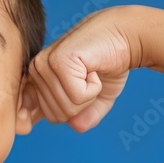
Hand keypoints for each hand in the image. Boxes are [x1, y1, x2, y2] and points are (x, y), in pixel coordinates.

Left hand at [27, 9, 133, 132]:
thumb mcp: (94, 98)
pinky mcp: (58, 61)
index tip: (81, 87)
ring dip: (89, 95)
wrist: (127, 36)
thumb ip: (81, 116)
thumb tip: (74, 126)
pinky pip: (77, 97)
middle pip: (57, 116)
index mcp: (38, 78)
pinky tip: (94, 67)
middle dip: (82, 104)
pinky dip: (94, 87)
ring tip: (91, 70)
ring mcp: (44, 64)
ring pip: (67, 108)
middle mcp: (36, 69)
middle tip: (91, 77)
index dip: (69, 111)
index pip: (46, 116)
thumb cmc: (110, 63)